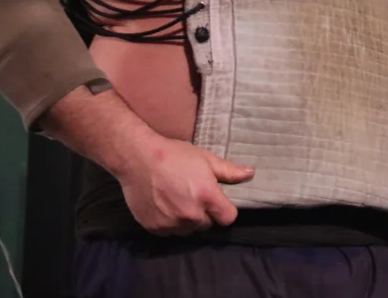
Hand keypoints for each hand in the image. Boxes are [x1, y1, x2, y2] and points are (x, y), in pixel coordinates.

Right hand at [114, 134, 254, 235]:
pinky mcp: (154, 228)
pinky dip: (169, 223)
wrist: (137, 158)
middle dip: (204, 213)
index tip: (218, 202)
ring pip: (188, 230)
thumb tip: (250, 173)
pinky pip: (169, 232)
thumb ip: (229, 171)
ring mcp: (171, 223)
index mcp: (207, 197)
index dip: (225, 210)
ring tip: (177, 200)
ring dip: (186, 220)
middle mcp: (190, 215)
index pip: (228, 218)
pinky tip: (164, 206)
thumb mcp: (205, 158)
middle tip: (193, 195)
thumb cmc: (174, 155)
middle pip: (207, 224)